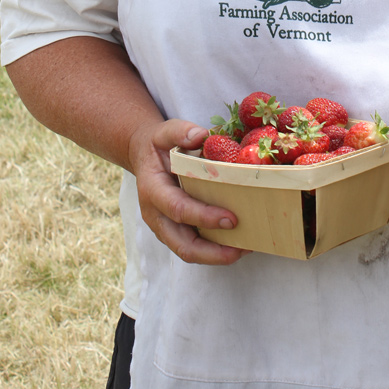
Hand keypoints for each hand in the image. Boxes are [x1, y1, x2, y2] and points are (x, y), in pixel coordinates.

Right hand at [128, 118, 248, 265]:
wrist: (143, 156)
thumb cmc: (158, 145)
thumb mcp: (166, 132)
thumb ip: (181, 132)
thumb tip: (202, 136)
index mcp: (152, 190)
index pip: (178, 209)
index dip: (204, 217)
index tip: (232, 219)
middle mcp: (155, 215)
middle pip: (182, 244)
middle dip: (213, 251)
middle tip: (242, 247)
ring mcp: (163, 227)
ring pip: (188, 252)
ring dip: (216, 256)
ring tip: (245, 249)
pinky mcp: (173, 232)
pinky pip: (192, 248)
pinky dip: (214, 251)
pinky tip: (237, 244)